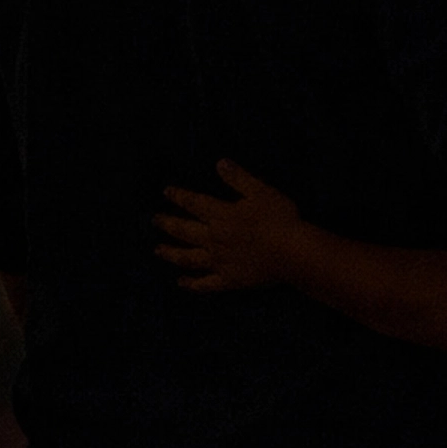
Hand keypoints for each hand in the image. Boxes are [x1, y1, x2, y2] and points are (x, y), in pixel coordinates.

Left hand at [154, 162, 304, 291]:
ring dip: (171, 253)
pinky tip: (181, 282)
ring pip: (187, 258)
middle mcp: (214, 239)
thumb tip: (220, 163)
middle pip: (184, 230)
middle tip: (155, 219)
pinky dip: (191, 284)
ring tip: (158, 250)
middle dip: (167, 223)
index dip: (179, 196)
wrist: (291, 252)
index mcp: (221, 215)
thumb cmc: (279, 218)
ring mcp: (219, 261)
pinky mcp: (228, 280)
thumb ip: (238, 178)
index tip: (167, 191)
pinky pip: (205, 284)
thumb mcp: (260, 191)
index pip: (194, 203)